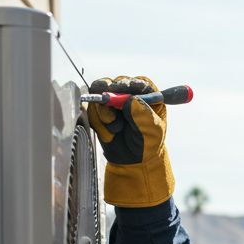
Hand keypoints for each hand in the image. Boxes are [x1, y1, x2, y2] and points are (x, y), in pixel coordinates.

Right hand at [87, 75, 173, 207]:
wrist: (134, 161)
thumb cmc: (148, 144)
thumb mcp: (152, 131)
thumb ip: (142, 114)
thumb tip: (129, 100)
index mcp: (148, 94)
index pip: (137, 82)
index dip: (127, 86)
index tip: (120, 95)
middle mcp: (129, 93)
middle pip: (114, 84)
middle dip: (110, 97)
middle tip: (109, 108)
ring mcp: (113, 101)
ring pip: (99, 96)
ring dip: (105, 113)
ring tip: (116, 129)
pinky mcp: (100, 111)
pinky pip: (92, 109)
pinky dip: (98, 121)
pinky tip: (110, 131)